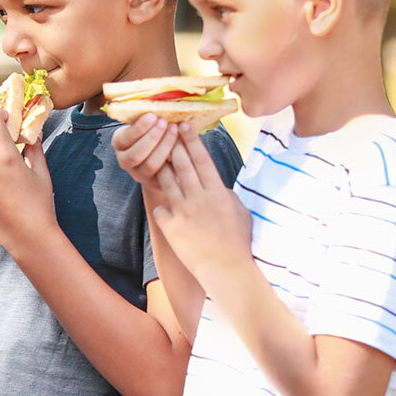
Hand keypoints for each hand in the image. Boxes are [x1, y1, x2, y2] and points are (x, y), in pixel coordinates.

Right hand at [111, 113, 180, 187]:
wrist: (161, 156)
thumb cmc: (154, 131)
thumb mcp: (147, 123)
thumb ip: (149, 114)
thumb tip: (160, 97)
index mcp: (120, 142)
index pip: (124, 138)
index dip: (138, 128)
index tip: (153, 115)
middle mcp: (125, 160)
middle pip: (135, 154)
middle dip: (152, 138)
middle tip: (166, 123)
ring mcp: (138, 173)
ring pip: (149, 165)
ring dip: (163, 147)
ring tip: (175, 130)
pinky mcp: (154, 182)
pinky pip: (164, 174)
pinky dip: (173, 159)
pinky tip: (183, 145)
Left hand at [150, 127, 253, 279]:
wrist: (226, 269)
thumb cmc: (237, 242)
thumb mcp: (238, 211)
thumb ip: (225, 194)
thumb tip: (216, 186)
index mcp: (218, 191)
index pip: (202, 160)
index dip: (192, 141)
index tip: (184, 126)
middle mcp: (198, 197)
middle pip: (181, 165)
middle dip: (172, 145)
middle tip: (165, 130)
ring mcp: (183, 211)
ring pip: (167, 182)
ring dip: (162, 168)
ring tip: (157, 157)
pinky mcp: (171, 226)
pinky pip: (161, 209)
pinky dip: (163, 207)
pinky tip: (165, 206)